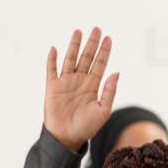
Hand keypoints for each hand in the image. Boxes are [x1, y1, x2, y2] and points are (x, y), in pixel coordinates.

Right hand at [44, 27, 118, 151]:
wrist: (67, 138)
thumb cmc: (86, 127)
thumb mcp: (103, 110)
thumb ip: (109, 91)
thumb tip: (116, 72)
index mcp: (92, 86)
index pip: (100, 64)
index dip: (104, 51)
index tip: (108, 38)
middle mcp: (79, 81)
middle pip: (86, 57)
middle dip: (92, 43)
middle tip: (97, 29)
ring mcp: (66, 83)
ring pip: (70, 59)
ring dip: (74, 45)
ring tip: (78, 32)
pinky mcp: (52, 87)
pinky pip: (51, 70)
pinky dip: (52, 59)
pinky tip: (55, 49)